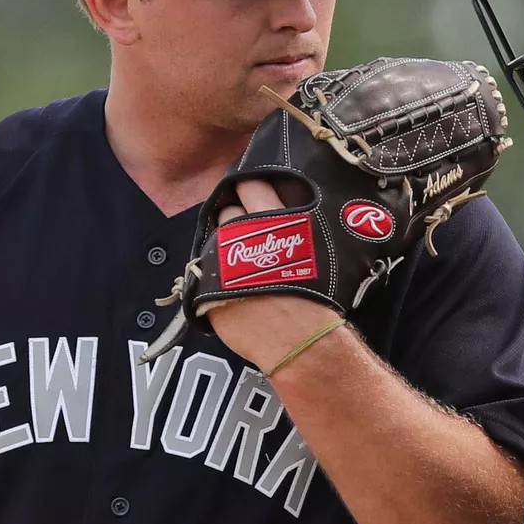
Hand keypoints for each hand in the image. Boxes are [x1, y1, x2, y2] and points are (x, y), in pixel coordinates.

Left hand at [202, 180, 342, 368]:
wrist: (299, 339)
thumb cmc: (316, 295)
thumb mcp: (317, 247)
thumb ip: (296, 223)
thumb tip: (287, 212)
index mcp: (269, 218)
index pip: (250, 184)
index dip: (250, 188)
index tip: (253, 192)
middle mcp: (239, 233)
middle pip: (228, 210)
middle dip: (236, 216)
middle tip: (249, 231)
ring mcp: (219, 259)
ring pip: (215, 240)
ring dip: (225, 245)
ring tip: (240, 260)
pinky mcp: (206, 287)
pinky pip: (207, 273)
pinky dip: (216, 274)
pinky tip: (231, 284)